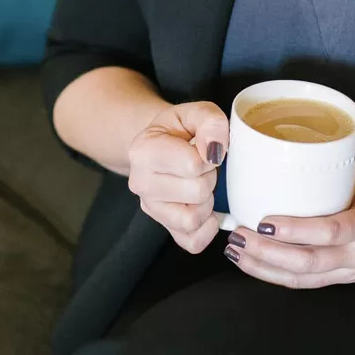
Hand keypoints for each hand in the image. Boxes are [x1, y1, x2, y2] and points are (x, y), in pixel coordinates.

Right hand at [127, 101, 228, 254]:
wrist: (165, 143)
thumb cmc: (182, 128)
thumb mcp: (197, 112)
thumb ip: (211, 122)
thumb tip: (214, 151)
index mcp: (143, 150)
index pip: (192, 164)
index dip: (209, 155)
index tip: (203, 147)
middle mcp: (139, 182)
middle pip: (196, 192)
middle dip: (210, 177)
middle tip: (204, 165)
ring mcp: (150, 208)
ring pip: (193, 219)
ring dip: (208, 201)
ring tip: (202, 182)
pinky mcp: (164, 227)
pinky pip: (192, 242)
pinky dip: (206, 227)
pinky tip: (206, 207)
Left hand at [222, 171, 354, 287]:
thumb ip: (331, 177)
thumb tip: (290, 155)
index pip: (329, 231)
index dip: (295, 229)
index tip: (266, 219)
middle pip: (307, 261)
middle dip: (267, 251)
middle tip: (240, 234)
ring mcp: (347, 272)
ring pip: (300, 277)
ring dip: (263, 266)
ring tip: (237, 249)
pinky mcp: (339, 281)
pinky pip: (303, 283)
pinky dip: (274, 275)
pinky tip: (253, 264)